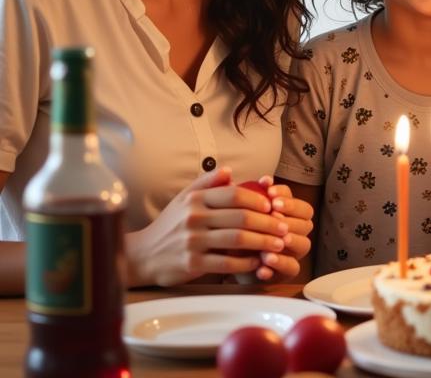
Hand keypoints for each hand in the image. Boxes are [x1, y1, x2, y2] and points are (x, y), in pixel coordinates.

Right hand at [124, 167, 290, 286]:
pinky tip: (257, 262)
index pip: (234, 194)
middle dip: (267, 223)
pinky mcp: (192, 264)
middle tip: (284, 227)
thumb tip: (230, 170)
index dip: (257, 199)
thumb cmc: (170, 224)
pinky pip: (225, 263)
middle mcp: (195, 218)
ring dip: (262, 243)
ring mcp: (193, 242)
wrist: (142, 255)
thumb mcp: (184, 198)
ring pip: (236, 240)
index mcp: (197, 199)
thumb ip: (207, 182)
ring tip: (278, 245)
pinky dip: (245, 263)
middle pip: (240, 218)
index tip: (273, 206)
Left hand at [251, 177, 313, 280]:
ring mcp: (294, 252)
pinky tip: (262, 265)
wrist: (233, 262)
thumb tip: (263, 179)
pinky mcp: (287, 272)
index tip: (270, 193)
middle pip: (306, 222)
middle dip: (290, 216)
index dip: (287, 198)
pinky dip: (278, 265)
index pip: (298, 203)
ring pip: (304, 244)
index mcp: (291, 215)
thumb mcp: (244, 213)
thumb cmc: (242, 232)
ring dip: (288, 241)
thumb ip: (252, 194)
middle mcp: (297, 232)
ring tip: (270, 241)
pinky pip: (292, 269)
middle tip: (273, 213)